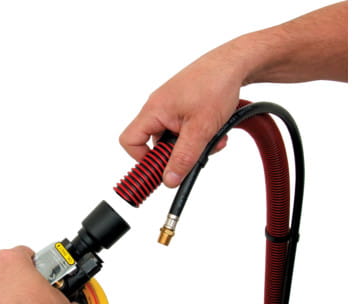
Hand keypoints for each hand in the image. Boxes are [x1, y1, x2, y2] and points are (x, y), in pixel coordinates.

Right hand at [120, 39, 248, 187]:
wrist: (235, 62)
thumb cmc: (216, 85)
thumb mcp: (200, 129)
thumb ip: (183, 158)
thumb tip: (168, 180)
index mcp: (154, 111)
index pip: (129, 141)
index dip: (141, 158)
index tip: (161, 167)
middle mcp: (158, 109)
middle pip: (155, 144)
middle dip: (177, 154)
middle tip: (196, 155)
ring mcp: (170, 108)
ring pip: (173, 139)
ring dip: (193, 146)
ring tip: (213, 140)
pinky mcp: (183, 108)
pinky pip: (184, 130)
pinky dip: (198, 136)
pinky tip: (215, 132)